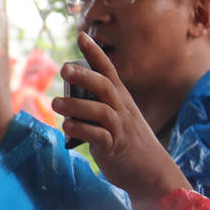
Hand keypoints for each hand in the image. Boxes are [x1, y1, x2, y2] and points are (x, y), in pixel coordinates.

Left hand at [51, 32, 189, 209]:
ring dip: (77, 106)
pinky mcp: (115, 148)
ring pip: (100, 110)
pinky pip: (99, 136)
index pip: (109, 71)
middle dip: (85, 75)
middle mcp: (122, 110)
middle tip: (63, 68)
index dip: (95, 53)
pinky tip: (67, 127)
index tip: (81, 36)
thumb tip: (70, 102)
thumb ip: (97, 109)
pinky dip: (83, 130)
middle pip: (105, 86)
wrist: (153, 173)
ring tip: (56, 103)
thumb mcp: (117, 121)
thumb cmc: (130, 145)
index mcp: (122, 100)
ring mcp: (120, 128)